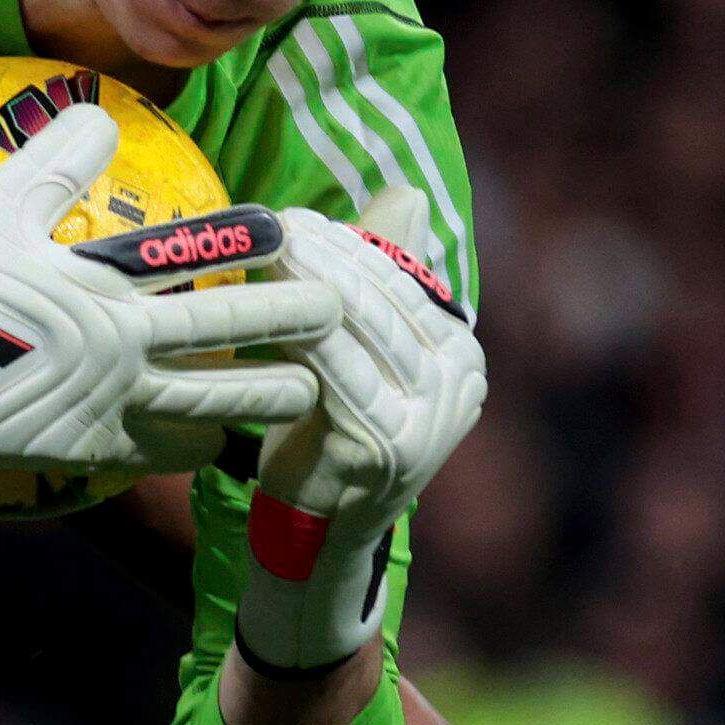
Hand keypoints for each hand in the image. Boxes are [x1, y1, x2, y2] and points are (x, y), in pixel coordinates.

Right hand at [0, 104, 331, 499]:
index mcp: (102, 286)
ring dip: (269, 395)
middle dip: (293, 319)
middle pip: (228, 331)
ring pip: (216, 402)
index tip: (294, 228)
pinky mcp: (99, 449)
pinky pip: (169, 452)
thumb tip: (104, 111)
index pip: (193, 256)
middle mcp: (121, 347)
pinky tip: (226, 439)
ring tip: (311, 391)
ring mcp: (114, 405)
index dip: (250, 239)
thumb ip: (53, 161)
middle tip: (339, 311)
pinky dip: (204, 444)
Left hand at [238, 187, 485, 669]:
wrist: (318, 530)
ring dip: (306, 281)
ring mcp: (428, 420)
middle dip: (324, 255)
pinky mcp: (385, 446)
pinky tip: (263, 306)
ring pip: (354, 326)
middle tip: (274, 224)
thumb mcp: (362, 347)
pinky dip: (295, 333)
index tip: (297, 218)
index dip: (351, 244)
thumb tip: (409, 194)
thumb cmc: (330, 425)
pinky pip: (332, 370)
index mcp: (461, 357)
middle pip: (380, 298)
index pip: (405, 280)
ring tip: (265, 249)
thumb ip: (383, 275)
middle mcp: (458, 387)